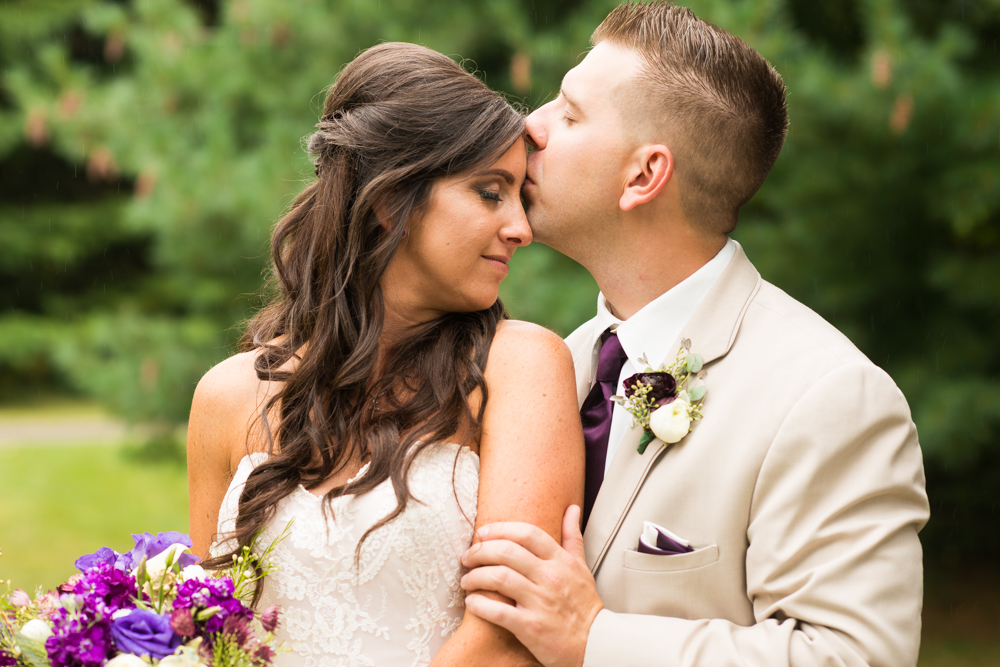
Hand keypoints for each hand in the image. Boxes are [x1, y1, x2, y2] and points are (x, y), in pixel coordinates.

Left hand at [461, 505, 603, 666]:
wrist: (597, 643)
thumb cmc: (585, 606)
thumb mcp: (582, 567)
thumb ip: (572, 537)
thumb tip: (571, 509)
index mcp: (561, 561)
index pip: (527, 533)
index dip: (500, 529)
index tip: (482, 533)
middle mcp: (550, 578)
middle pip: (507, 552)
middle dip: (480, 551)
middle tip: (468, 556)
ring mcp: (541, 603)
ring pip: (499, 578)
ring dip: (476, 577)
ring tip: (467, 580)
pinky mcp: (532, 627)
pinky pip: (498, 612)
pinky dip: (480, 605)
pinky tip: (472, 603)